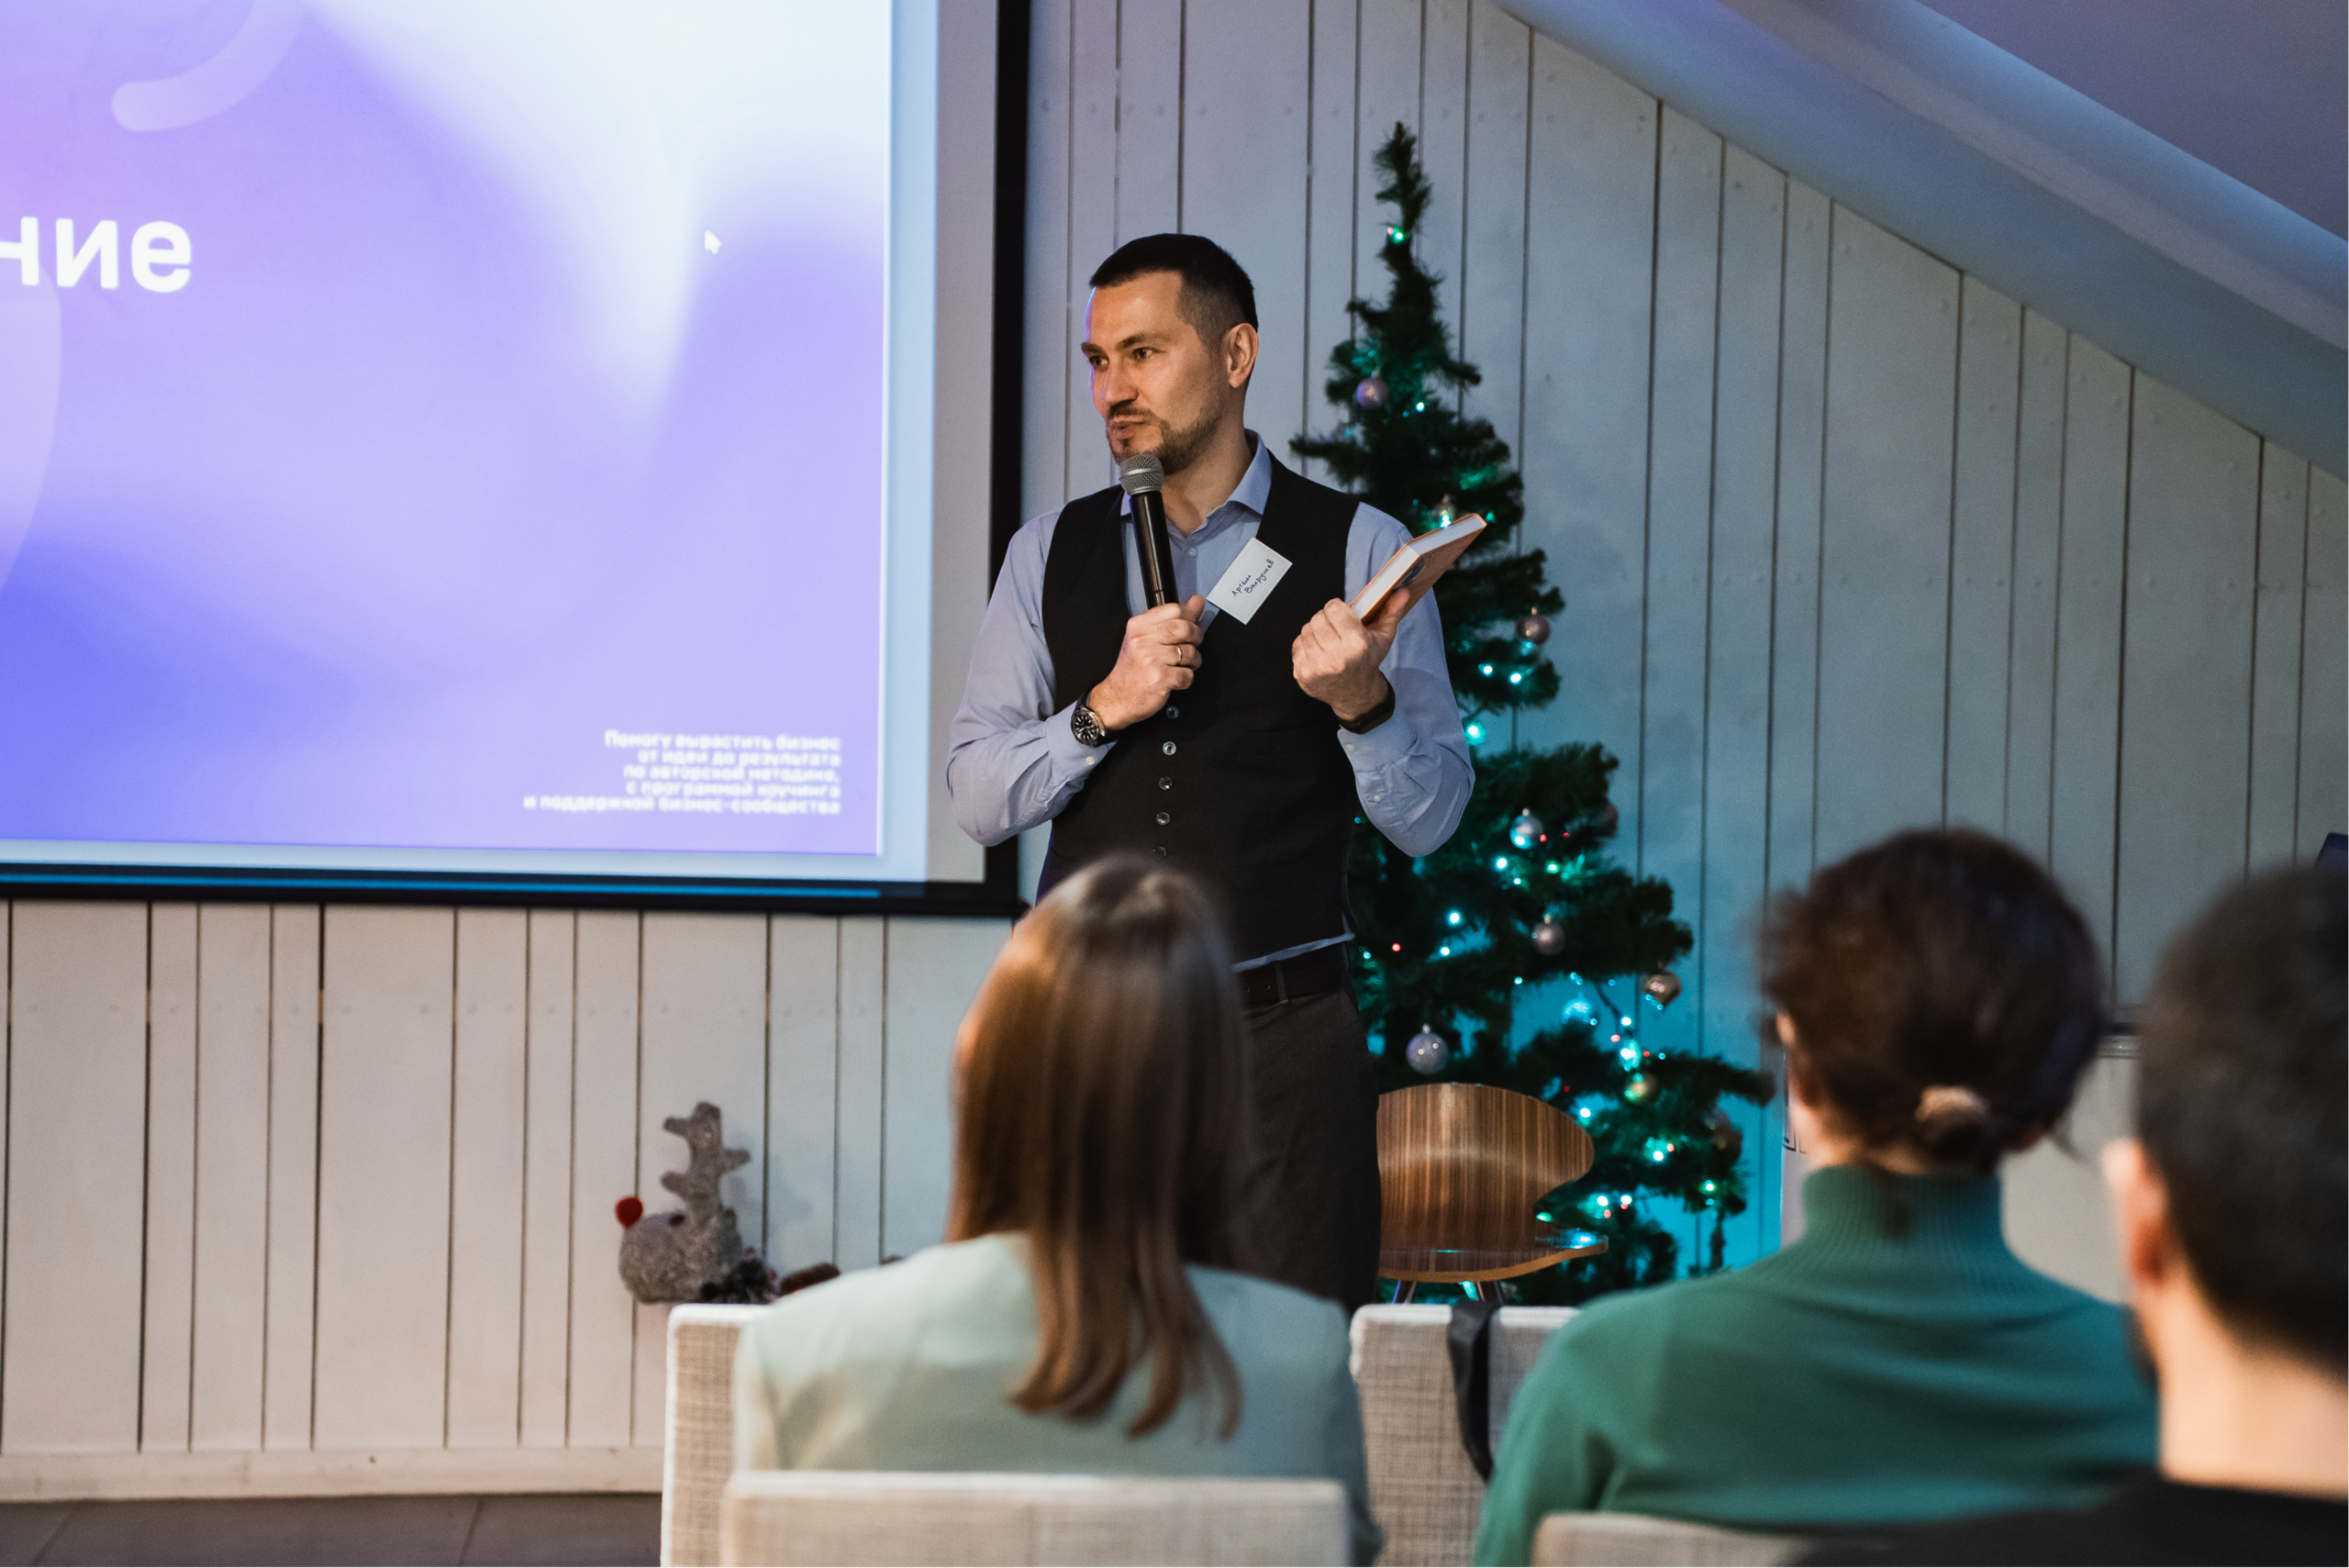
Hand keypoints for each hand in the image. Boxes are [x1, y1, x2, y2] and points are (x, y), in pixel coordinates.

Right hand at [1087, 594, 1205, 730]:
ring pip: (1190, 652)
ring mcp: (1151, 659)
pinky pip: (1188, 674)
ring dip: (1192, 662)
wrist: (1117, 697)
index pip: (1174, 609)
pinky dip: (1186, 679)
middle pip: (1185, 628)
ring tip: (1179, 665)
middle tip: (1189, 647)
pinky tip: (1174, 679)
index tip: (1191, 625)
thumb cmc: (1132, 669)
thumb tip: (1197, 602)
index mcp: (1139, 626)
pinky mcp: (1160, 678)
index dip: (1189, 618)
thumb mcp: (1144, 638)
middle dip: (1195, 639)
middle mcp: (1143, 640)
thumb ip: (1171, 620)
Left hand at [1292, 594, 1406, 722]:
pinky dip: (1306, 644)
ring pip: (1306, 630)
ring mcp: (1317, 667)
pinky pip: (1297, 644)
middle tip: (1335, 629)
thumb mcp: (1383, 637)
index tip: (1342, 615)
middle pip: (1317, 618)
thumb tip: (1402, 591)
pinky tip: (1319, 652)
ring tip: (1328, 641)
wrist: (1355, 694)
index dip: (1337, 608)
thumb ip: (1392, 611)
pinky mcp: (1303, 673)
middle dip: (1326, 619)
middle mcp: (1335, 657)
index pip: (1333, 607)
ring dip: (1316, 632)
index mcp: (1356, 644)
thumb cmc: (1368, 661)